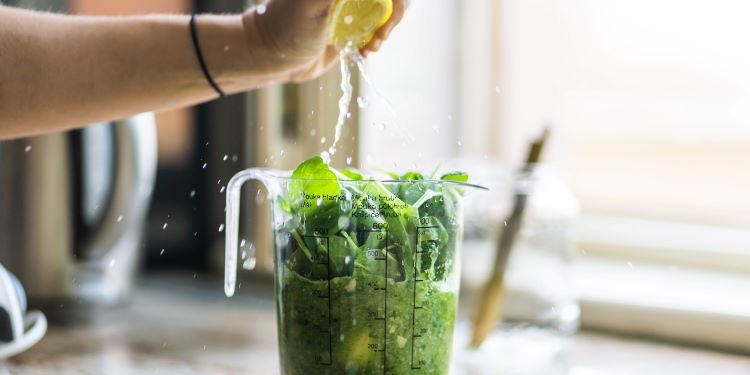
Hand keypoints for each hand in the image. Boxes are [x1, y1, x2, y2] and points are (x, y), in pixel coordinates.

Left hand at [242, 0, 409, 82]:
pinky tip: (364, 51)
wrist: (273, 57)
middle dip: (393, 13)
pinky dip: (377, 40)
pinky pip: (378, 28)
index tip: (389, 12)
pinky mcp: (352, 26)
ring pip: (388, 9)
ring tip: (371, 45)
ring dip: (386, 29)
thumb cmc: (287, 27)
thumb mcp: (313, 2)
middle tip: (381, 34)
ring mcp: (352, 5)